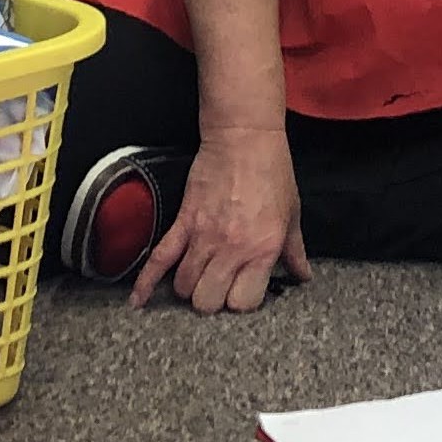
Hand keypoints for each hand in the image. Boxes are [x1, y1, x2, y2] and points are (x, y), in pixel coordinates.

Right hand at [132, 130, 310, 313]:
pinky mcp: (183, 223)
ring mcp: (204, 237)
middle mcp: (233, 249)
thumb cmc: (273, 173)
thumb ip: (294, 251)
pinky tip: (139, 300)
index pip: (243, 303)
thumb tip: (302, 276)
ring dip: (189, 288)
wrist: (244, 138)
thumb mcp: (292, 214)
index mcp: (263, 250)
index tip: (243, 290)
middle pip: (208, 301)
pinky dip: (146, 282)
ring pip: (184, 286)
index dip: (241, 302)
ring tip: (198, 278)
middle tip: (218, 286)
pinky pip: (160, 259)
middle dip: (212, 300)